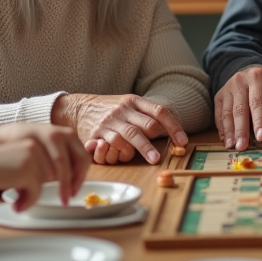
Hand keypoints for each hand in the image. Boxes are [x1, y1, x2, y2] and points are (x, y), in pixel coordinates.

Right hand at [0, 134, 85, 212]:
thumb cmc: (2, 169)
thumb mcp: (29, 159)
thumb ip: (48, 164)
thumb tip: (71, 181)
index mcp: (49, 135)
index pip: (76, 153)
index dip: (79, 174)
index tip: (74, 189)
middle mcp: (45, 140)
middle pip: (68, 168)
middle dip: (69, 186)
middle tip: (66, 201)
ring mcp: (38, 151)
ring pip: (50, 181)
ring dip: (36, 194)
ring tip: (20, 201)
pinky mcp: (29, 165)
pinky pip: (37, 190)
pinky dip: (28, 200)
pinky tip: (16, 204)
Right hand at [54, 93, 186, 164]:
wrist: (78, 107)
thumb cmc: (109, 110)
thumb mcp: (127, 105)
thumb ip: (145, 116)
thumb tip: (170, 133)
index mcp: (134, 101)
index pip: (159, 111)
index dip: (173, 126)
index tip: (183, 141)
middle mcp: (123, 109)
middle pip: (147, 124)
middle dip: (158, 140)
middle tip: (167, 153)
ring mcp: (110, 121)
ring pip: (131, 135)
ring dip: (144, 148)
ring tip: (154, 159)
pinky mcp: (97, 133)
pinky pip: (113, 143)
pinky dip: (121, 151)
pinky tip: (125, 156)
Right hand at [214, 65, 261, 149]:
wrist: (249, 70)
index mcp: (257, 77)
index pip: (258, 102)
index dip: (259, 120)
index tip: (261, 137)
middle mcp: (239, 81)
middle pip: (240, 109)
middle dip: (241, 130)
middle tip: (243, 146)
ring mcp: (227, 88)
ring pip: (227, 113)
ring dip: (230, 132)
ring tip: (233, 146)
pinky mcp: (219, 96)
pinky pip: (219, 114)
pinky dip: (222, 129)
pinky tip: (226, 140)